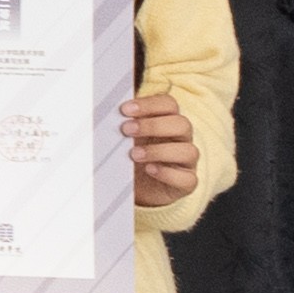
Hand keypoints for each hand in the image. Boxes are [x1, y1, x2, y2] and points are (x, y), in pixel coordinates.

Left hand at [123, 89, 199, 207]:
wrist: (136, 188)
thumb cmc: (131, 157)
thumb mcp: (124, 140)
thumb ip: (121, 126)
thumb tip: (104, 115)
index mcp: (168, 121)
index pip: (169, 105)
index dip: (149, 104)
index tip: (124, 109)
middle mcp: (181, 139)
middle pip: (182, 124)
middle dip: (153, 125)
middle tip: (126, 129)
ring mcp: (186, 162)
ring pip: (189, 151)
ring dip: (160, 151)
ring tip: (134, 154)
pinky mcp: (187, 183)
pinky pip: (188, 179)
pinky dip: (168, 174)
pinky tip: (150, 170)